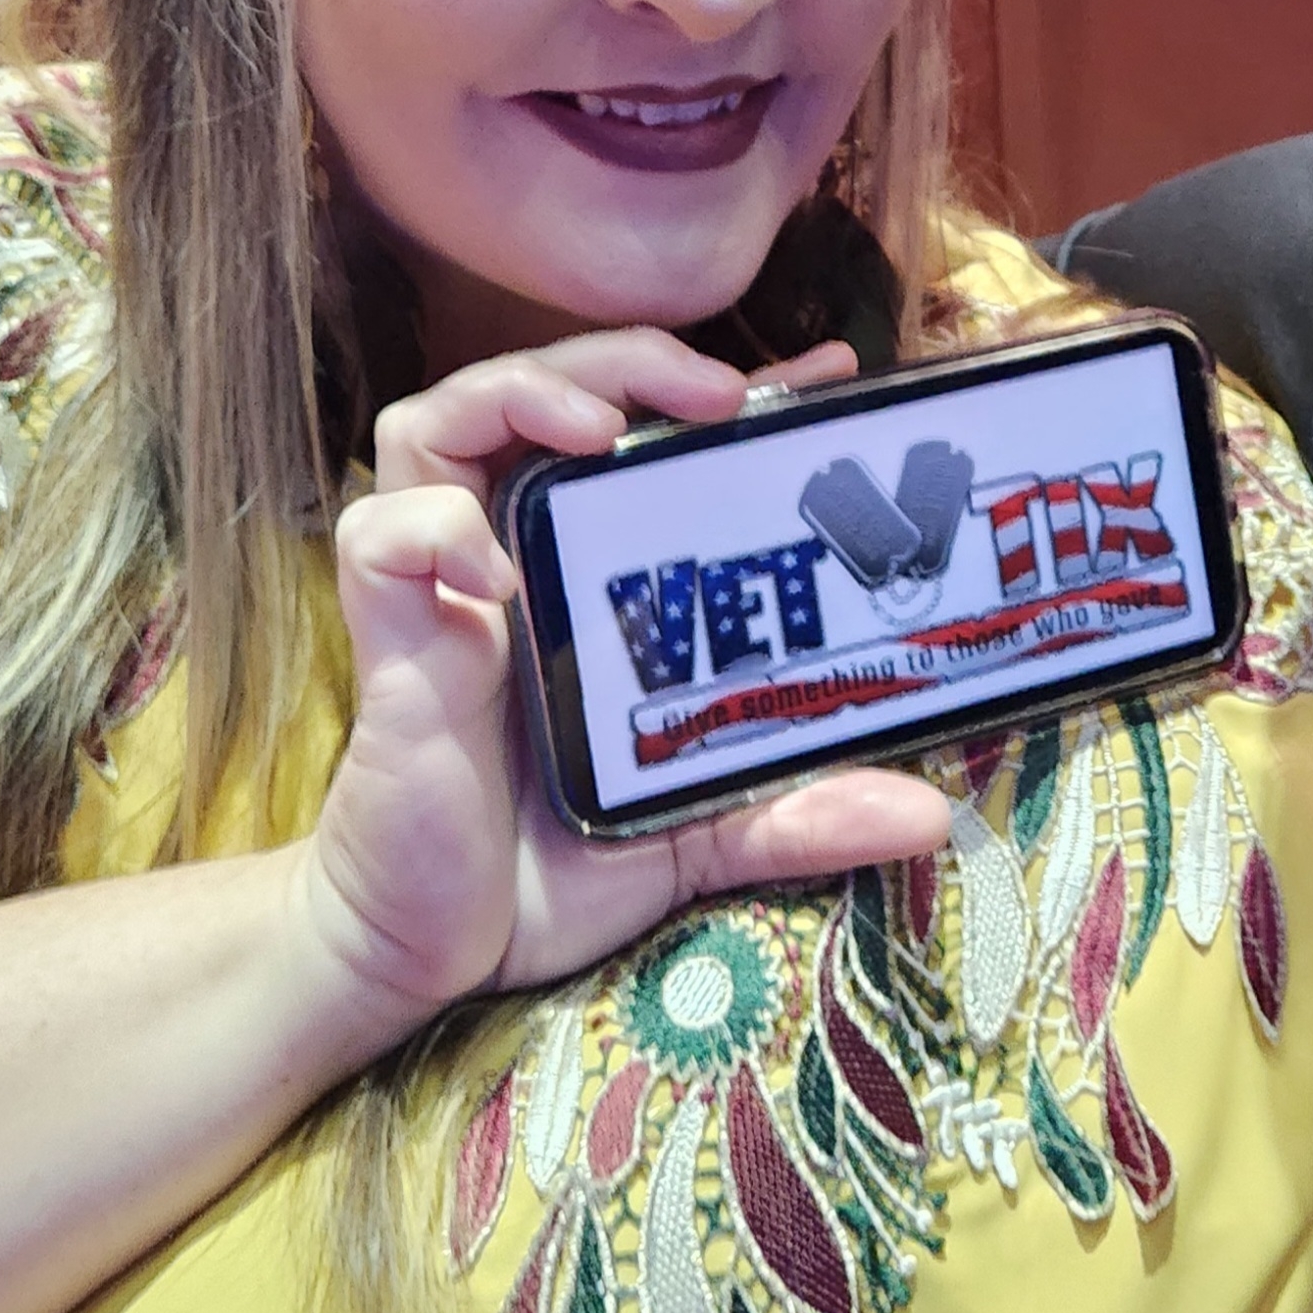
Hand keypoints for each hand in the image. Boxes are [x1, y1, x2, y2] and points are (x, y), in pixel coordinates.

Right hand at [296, 330, 951, 1023]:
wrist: (428, 953)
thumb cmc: (548, 870)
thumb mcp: (697, 831)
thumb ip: (800, 815)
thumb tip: (930, 814)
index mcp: (588, 578)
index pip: (653, 442)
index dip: (730, 389)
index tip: (825, 376)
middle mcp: (516, 558)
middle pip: (547, 391)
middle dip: (627, 359)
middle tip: (716, 393)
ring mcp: (446, 590)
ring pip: (442, 417)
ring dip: (524, 391)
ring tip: (601, 426)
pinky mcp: (389, 637)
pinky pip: (382, 530)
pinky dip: (435, 524)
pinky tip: (497, 569)